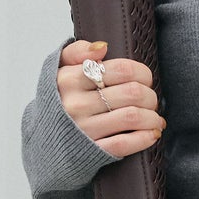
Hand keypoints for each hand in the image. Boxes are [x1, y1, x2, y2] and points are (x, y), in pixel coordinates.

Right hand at [56, 40, 164, 158]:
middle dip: (150, 96)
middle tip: (150, 100)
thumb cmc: (59, 101)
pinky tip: (152, 134)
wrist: (44, 140)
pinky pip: (124, 144)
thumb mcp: (60, 70)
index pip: (122, 69)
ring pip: (133, 117)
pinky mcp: (90, 151)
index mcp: (70, 80)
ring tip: (155, 118)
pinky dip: (145, 138)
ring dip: (152, 117)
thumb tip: (102, 47)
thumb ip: (77, 52)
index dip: (142, 73)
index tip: (145, 79)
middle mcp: (76, 104)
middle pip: (132, 93)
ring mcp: (83, 129)